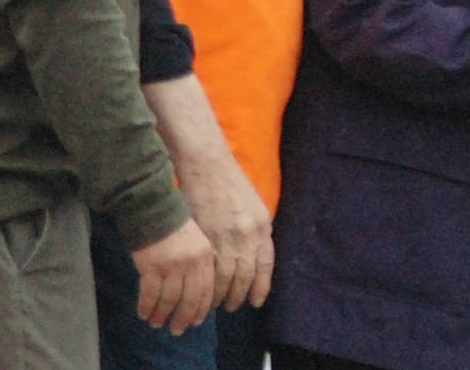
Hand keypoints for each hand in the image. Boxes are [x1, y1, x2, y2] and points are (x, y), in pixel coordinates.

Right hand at [131, 217, 214, 334]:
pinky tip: (143, 313)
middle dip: (182, 318)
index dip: (200, 309)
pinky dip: (146, 306)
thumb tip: (194, 293)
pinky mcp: (151, 266)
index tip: (195, 322)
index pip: (207, 290)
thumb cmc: (174, 224)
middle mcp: (191, 264)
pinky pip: (150, 294)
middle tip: (176, 331)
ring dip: (162, 314)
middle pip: (190, 299)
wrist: (153, 207)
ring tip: (156, 323)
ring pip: (169, 300)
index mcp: (205, 257)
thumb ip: (198, 264)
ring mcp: (171, 266)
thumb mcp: (196, 241)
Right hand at [181, 150, 274, 308]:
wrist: (207, 164)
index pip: (265, 265)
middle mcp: (249, 235)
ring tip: (217, 303)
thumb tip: (254, 255)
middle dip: (240, 295)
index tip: (256, 301)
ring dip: (222, 294)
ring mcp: (227, 237)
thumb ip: (256, 229)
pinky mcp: (206, 237)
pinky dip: (208, 284)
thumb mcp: (253, 204)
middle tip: (233, 305)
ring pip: (227, 277)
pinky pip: (210, 270)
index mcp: (263, 225)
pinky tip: (204, 290)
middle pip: (246, 275)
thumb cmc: (229, 181)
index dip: (261, 286)